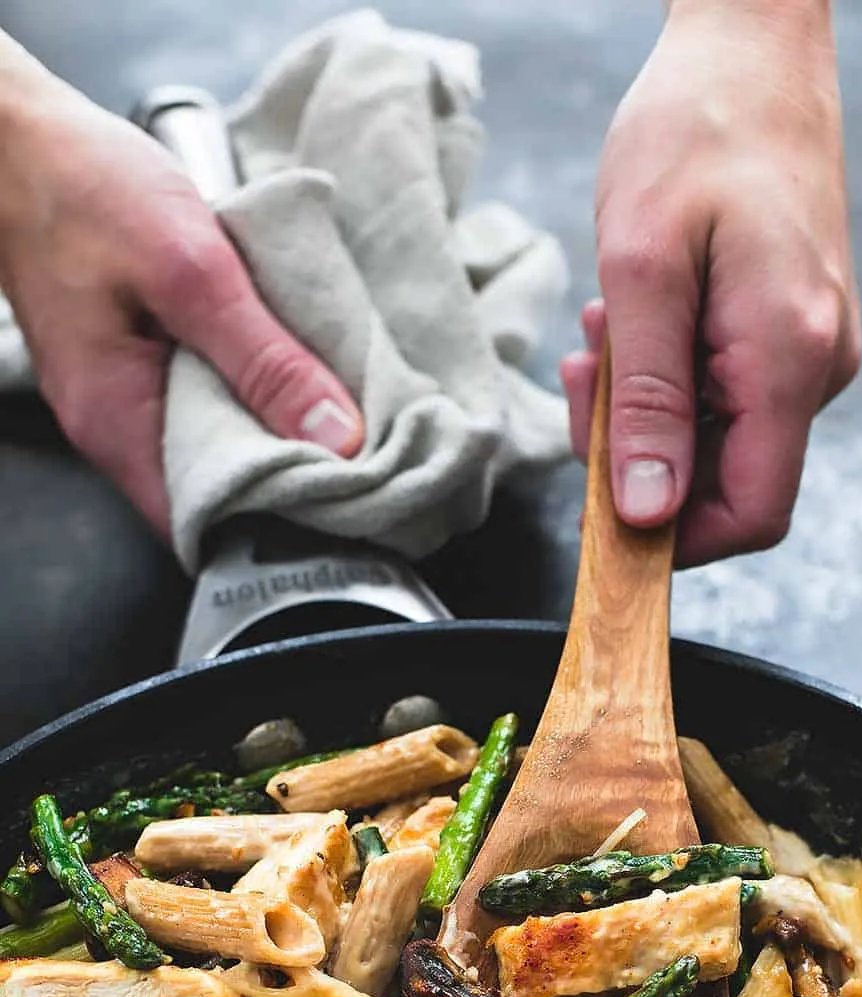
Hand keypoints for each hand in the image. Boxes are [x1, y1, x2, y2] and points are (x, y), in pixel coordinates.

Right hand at [0, 44, 362, 537]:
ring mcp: (124, 400)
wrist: (15, 137)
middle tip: (359, 454)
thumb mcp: (192, 270)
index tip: (346, 495)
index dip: (280, 519)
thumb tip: (336, 435)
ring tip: (336, 413)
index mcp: (119, 427)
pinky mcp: (138, 366)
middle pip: (220, 495)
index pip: (210, 526)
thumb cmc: (80, 187)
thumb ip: (265, 360)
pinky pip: (205, 402)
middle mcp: (117, 431)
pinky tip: (288, 371)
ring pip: (217, 446)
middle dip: (289, 478)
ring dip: (274, 432)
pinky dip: (249, 393)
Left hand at [562, 0, 860, 565]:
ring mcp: (814, 351)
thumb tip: (646, 512)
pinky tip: (642, 318)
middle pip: (730, 484)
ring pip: (721, 440)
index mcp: (791, 357)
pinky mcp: (795, 332)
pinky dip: (670, 377)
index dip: (675, 538)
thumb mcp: (642, 266)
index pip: (751, 516)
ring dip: (646, 408)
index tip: (601, 506)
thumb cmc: (697, 126)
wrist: (754, 43)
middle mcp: (820, 367)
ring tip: (610, 325)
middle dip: (641, 454)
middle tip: (586, 373)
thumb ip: (644, 400)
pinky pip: (728, 396)